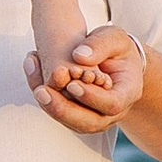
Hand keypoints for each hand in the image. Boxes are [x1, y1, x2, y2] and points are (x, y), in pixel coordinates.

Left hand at [26, 25, 144, 135]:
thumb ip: (100, 44)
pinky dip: (45, 98)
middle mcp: (113, 111)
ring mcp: (95, 117)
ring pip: (72, 123)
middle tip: (43, 92)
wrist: (112, 61)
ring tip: (36, 87)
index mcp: (128, 92)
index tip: (72, 84)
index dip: (91, 97)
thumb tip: (79, 57)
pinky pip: (60, 113)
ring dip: (51, 107)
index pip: (112, 104)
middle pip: (90, 122)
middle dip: (64, 110)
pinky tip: (33, 71)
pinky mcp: (77, 115)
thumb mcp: (115, 38)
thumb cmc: (117, 50)